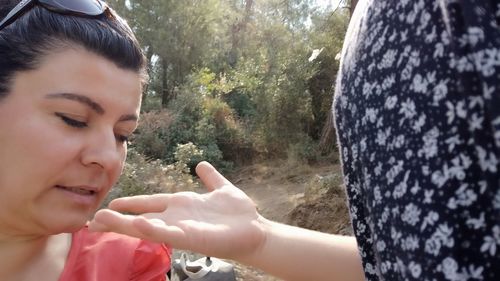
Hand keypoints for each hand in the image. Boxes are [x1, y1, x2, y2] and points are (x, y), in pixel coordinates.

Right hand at [89, 161, 266, 259]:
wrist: (255, 230)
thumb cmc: (238, 213)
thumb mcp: (221, 188)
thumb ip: (210, 177)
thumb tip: (201, 164)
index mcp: (181, 205)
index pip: (149, 203)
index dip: (130, 203)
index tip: (110, 203)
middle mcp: (177, 218)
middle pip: (141, 217)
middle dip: (118, 219)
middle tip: (93, 220)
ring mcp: (182, 228)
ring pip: (148, 227)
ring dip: (125, 224)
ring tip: (102, 220)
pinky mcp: (191, 238)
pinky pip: (168, 233)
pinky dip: (152, 229)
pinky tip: (137, 224)